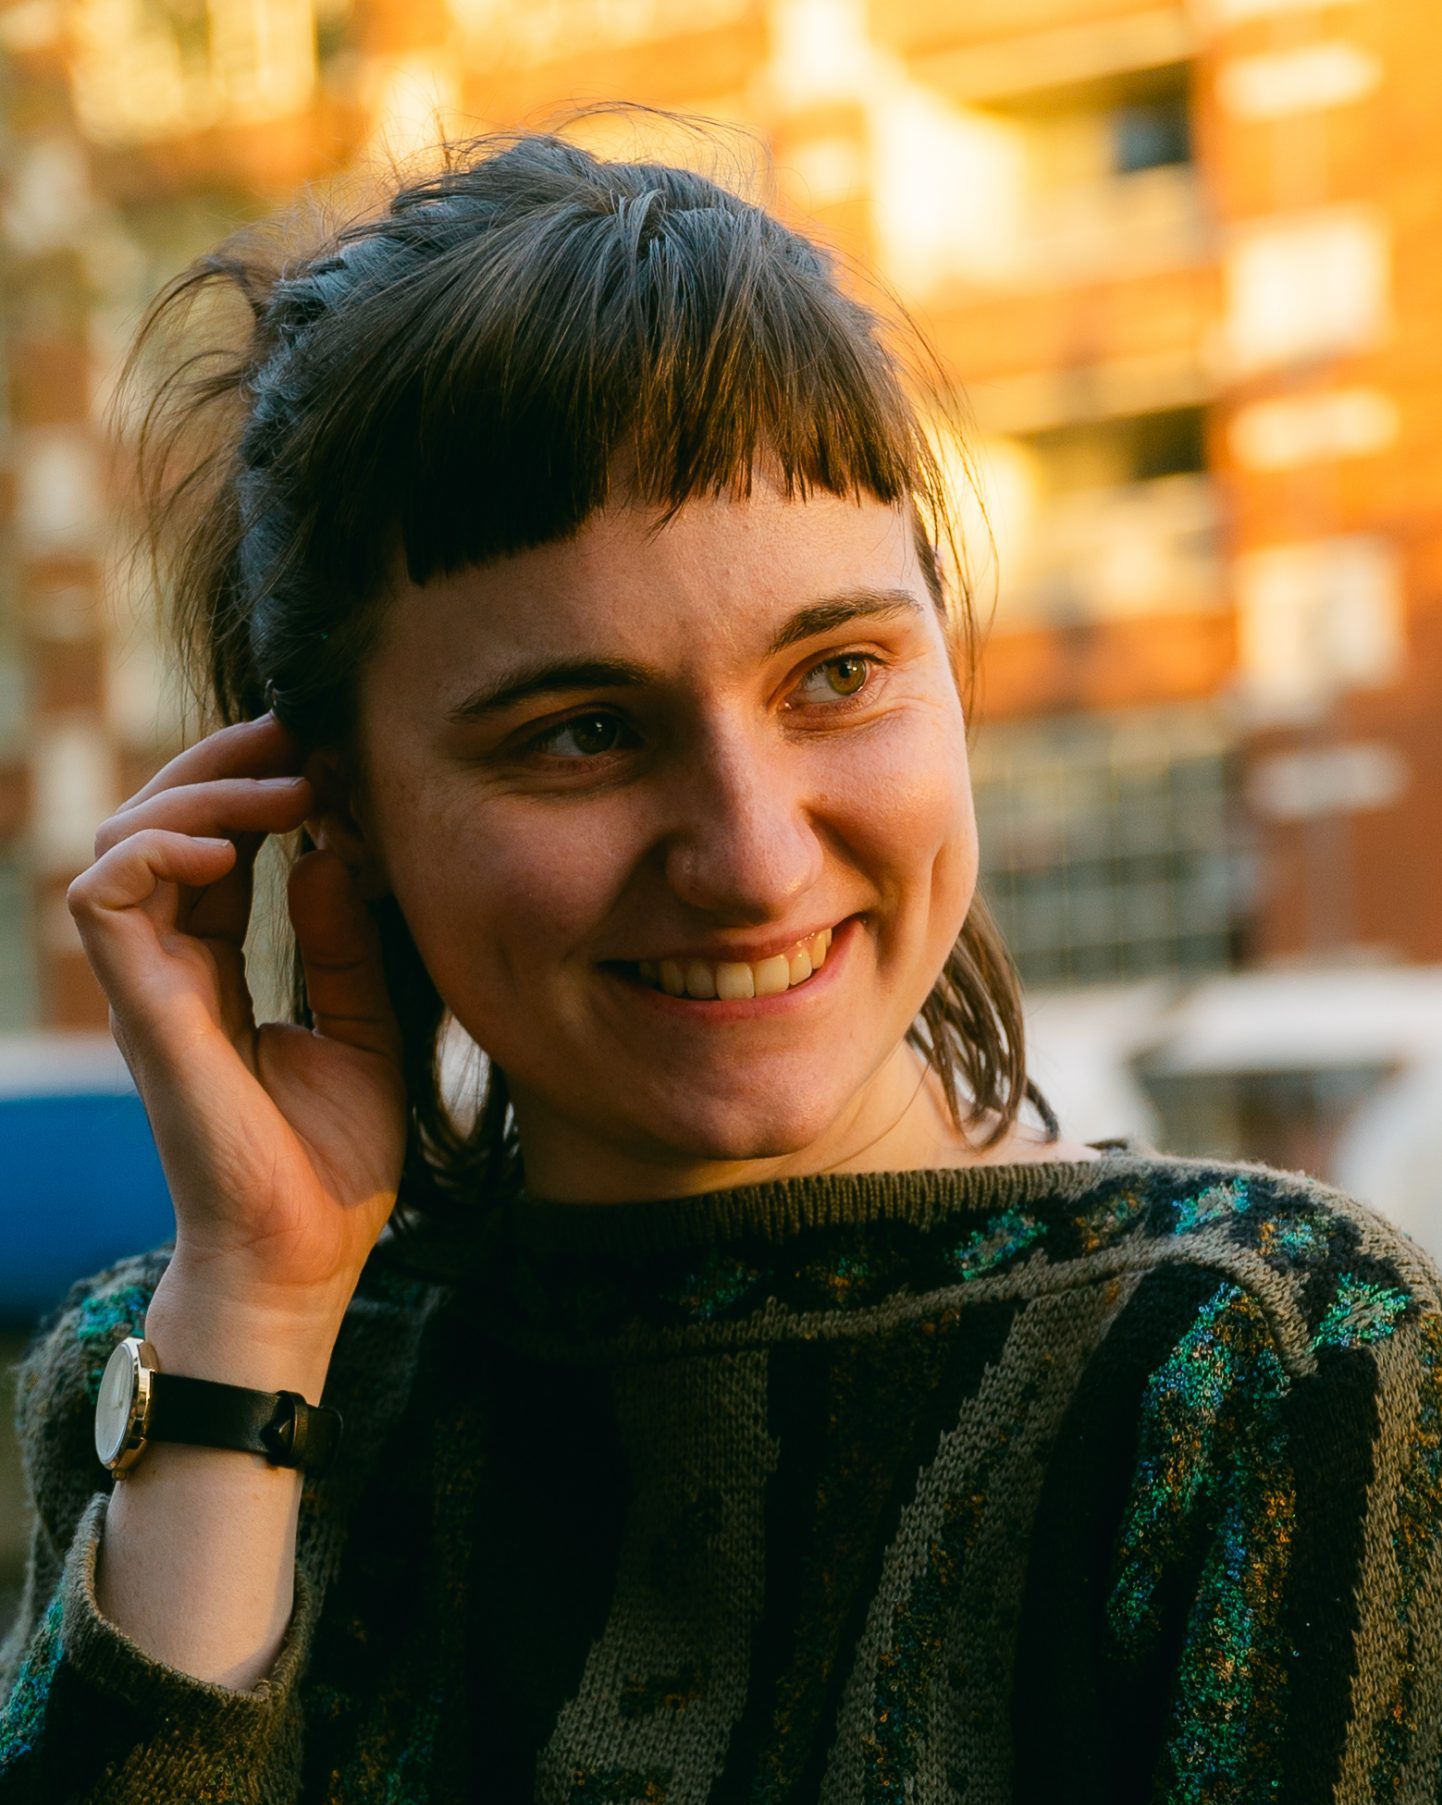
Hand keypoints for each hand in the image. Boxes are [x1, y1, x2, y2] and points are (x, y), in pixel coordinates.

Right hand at [67, 713, 406, 1326]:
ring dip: (202, 793)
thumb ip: (343, 942)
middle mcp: (167, 968)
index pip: (208, 846)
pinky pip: (104, 894)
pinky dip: (164, 849)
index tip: (332, 758)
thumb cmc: (332, 1161)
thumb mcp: (364, 1028)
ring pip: (121, 838)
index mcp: (212, 969)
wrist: (305, 1255)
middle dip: (225, 763)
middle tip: (305, 738)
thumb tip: (326, 852)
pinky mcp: (142, 1009)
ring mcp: (146, 986)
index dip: (256, 787)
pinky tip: (244, 853)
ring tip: (290, 788)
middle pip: (156, 822)